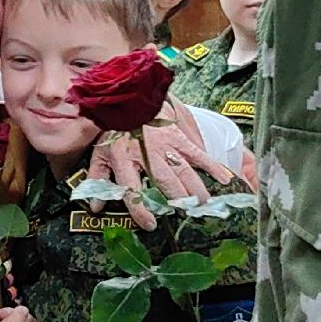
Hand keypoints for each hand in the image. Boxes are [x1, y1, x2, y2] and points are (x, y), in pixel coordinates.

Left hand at [89, 102, 237, 229]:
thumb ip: (97, 179)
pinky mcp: (179, 137)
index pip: (131, 189)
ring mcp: (165, 145)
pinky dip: (212, 166)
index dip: (140, 209)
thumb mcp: (99, 152)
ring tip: (204, 205)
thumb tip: (96, 207)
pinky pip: (198, 153)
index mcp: (123, 159)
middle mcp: (146, 154)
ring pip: (183, 170)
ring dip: (195, 189)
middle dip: (177, 200)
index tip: (150, 224)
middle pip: (165, 181)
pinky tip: (224, 179)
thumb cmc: (113, 129)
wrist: (128, 97)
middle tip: (186, 214)